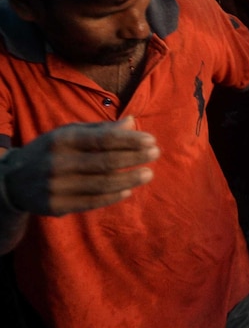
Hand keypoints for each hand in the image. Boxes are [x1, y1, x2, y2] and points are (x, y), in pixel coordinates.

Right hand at [6, 117, 159, 215]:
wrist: (12, 180)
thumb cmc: (51, 151)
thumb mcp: (69, 134)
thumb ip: (101, 130)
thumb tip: (132, 122)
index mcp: (62, 139)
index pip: (103, 139)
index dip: (130, 140)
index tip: (151, 140)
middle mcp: (57, 162)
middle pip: (106, 161)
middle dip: (135, 157)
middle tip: (155, 154)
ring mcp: (56, 186)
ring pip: (102, 184)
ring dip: (129, 178)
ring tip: (148, 173)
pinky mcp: (56, 205)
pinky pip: (91, 201)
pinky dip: (112, 196)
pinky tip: (128, 189)